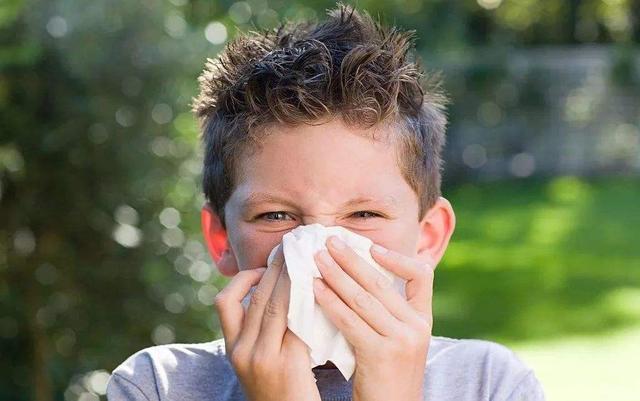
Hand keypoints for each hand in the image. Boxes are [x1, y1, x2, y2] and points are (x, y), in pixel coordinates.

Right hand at [214, 245, 321, 400]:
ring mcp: (261, 359)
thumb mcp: (260, 363)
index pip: (226, 301)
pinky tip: (319, 293)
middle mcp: (241, 351)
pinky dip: (306, 304)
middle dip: (273, 269)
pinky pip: (295, 324)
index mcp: (230, 349)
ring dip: (290, 279)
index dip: (245, 277)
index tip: (264, 264)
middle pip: (254, 297)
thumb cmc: (280, 394)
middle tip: (291, 248)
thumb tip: (282, 295)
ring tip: (306, 261)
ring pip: (273, 305)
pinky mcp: (286, 366)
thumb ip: (263, 334)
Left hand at [312, 237, 433, 400]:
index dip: (397, 258)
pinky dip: (330, 301)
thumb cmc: (386, 376)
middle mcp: (417, 326)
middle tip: (328, 241)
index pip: (422, 275)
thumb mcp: (396, 340)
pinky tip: (315, 289)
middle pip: (381, 282)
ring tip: (316, 259)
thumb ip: (386, 312)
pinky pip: (351, 320)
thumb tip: (355, 277)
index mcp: (423, 319)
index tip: (370, 248)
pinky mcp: (382, 353)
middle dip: (351, 259)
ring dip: (336, 275)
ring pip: (363, 297)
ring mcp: (402, 339)